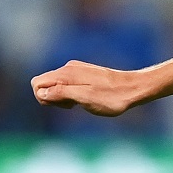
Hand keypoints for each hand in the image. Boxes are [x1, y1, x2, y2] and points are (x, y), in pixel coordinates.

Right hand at [31, 61, 146, 116]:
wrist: (135, 88)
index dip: (44, 98)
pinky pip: (67, 84)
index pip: (37, 83)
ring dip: (62, 97)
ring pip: (56, 85)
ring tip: (81, 103)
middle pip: (45, 83)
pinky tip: (86, 99)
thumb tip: (42, 92)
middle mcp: (69, 68)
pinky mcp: (85, 74)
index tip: (64, 104)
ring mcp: (77, 70)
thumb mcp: (85, 98)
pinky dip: (71, 94)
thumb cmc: (112, 97)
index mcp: (67, 73)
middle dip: (52, 98)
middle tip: (73, 105)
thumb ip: (61, 93)